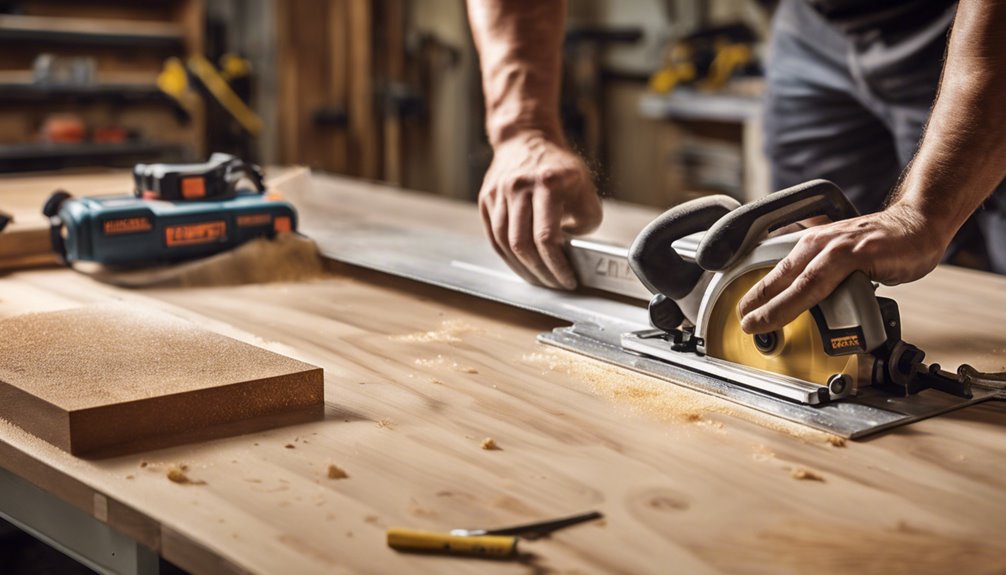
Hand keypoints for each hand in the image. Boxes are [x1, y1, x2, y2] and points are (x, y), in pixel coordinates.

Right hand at [478, 132, 601, 288]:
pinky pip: (494, 236)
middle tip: (554, 284)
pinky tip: (521, 266)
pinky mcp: (486, 198)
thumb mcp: (584, 188)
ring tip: (539, 279)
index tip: (568, 279)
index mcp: (547, 183)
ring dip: (522, 268)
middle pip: (522, 244)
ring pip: (504, 243)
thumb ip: (585, 221)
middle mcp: (519, 187)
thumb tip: (574, 252)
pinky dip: (508, 256)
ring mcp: (498, 193)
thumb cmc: (558, 167)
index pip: (546, 237)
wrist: (526, 139)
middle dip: (540, 272)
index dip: (557, 265)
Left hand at [737, 202, 949, 333]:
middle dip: (758, 301)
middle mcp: (820, 244)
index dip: (757, 293)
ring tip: (760, 323)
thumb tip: (807, 305)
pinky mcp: (859, 254)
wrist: (919, 224)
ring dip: (778, 306)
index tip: (742, 313)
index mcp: (813, 245)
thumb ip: (825, 277)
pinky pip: (833, 281)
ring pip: (802, 282)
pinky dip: (821, 302)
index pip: (777, 272)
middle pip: (781, 277)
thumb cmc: (882, 245)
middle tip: (742, 322)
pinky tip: (811, 320)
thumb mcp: (843, 258)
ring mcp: (838, 248)